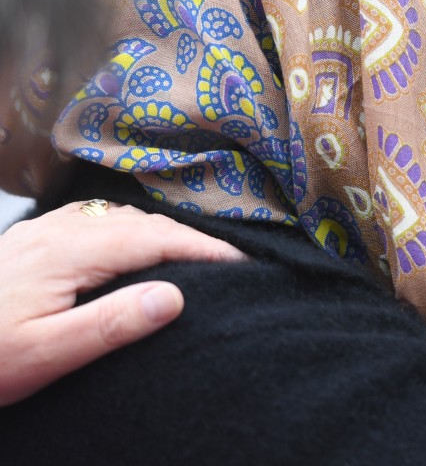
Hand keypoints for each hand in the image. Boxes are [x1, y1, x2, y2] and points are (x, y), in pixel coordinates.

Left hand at [0, 201, 245, 405]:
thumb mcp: (46, 353)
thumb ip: (112, 323)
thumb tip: (176, 295)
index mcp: (71, 251)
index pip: (156, 239)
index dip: (205, 249)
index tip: (244, 262)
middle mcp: (61, 230)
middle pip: (143, 223)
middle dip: (192, 239)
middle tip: (232, 262)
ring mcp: (45, 231)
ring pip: (122, 218)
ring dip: (163, 231)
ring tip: (194, 256)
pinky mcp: (34, 240)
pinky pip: (98, 221)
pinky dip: (132, 229)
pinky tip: (135, 246)